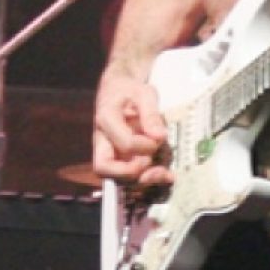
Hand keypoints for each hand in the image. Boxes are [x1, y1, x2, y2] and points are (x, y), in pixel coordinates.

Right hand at [93, 67, 171, 188]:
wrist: (120, 91)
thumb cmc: (130, 90)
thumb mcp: (144, 93)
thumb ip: (151, 113)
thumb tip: (159, 137)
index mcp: (106, 119)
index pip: (124, 143)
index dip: (144, 146)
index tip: (158, 137)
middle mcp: (102, 141)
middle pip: (104, 169)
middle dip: (132, 171)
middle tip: (152, 161)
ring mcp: (110, 153)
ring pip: (117, 178)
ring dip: (142, 179)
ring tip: (165, 173)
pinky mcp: (119, 160)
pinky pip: (129, 177)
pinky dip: (149, 179)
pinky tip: (167, 175)